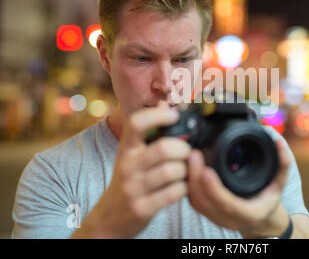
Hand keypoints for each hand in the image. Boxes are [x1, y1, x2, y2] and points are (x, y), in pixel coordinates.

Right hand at [72, 103, 190, 238]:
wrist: (109, 219)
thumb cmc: (128, 181)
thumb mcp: (131, 155)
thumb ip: (148, 133)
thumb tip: (165, 103)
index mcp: (126, 149)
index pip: (137, 123)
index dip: (158, 115)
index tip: (175, 116)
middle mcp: (127, 166)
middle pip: (164, 149)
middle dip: (183, 150)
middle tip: (187, 154)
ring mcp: (133, 188)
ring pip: (172, 171)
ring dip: (186, 171)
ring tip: (184, 172)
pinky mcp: (142, 208)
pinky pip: (174, 193)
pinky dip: (184, 188)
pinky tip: (181, 187)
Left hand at [187, 138, 291, 237]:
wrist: (261, 218)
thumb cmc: (269, 199)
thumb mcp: (280, 182)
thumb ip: (282, 163)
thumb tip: (279, 143)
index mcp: (248, 213)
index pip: (227, 204)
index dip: (215, 189)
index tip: (206, 170)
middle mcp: (230, 219)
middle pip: (205, 202)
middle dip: (195, 178)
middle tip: (193, 154)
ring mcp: (216, 217)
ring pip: (196, 202)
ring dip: (190, 180)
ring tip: (190, 157)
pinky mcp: (207, 212)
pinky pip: (193, 200)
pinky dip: (189, 184)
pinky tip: (188, 166)